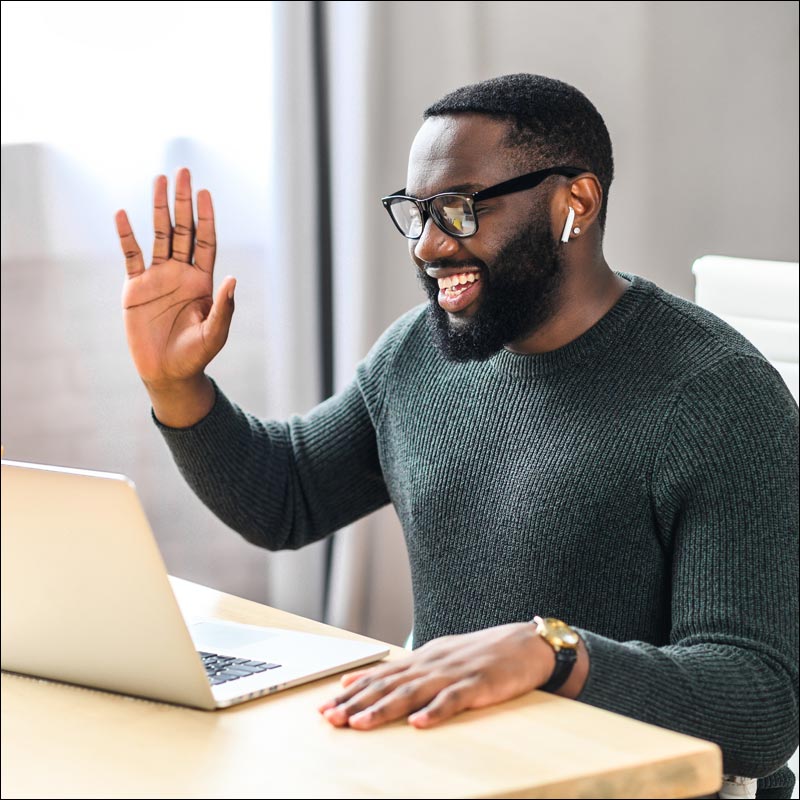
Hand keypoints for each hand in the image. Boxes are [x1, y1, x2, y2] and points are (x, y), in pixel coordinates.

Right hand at [115, 168, 234, 389]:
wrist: (167, 372)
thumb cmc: (196, 355)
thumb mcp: (215, 333)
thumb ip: (224, 308)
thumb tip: (232, 280)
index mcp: (202, 281)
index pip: (205, 241)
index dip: (205, 217)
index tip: (204, 193)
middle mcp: (181, 273)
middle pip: (182, 230)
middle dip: (182, 202)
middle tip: (182, 172)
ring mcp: (157, 277)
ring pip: (158, 235)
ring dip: (157, 208)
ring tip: (158, 180)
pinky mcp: (135, 287)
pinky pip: (130, 256)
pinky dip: (126, 236)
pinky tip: (122, 215)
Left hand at [318, 622, 555, 729]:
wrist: (526, 644)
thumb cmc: (482, 654)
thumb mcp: (441, 657)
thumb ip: (409, 669)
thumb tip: (374, 678)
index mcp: (424, 658)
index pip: (381, 675)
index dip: (352, 690)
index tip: (325, 705)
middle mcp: (433, 663)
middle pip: (389, 684)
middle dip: (357, 702)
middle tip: (330, 718)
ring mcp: (454, 673)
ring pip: (413, 692)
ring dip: (384, 709)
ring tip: (360, 724)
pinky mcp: (478, 684)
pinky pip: (453, 700)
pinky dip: (435, 712)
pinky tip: (418, 723)